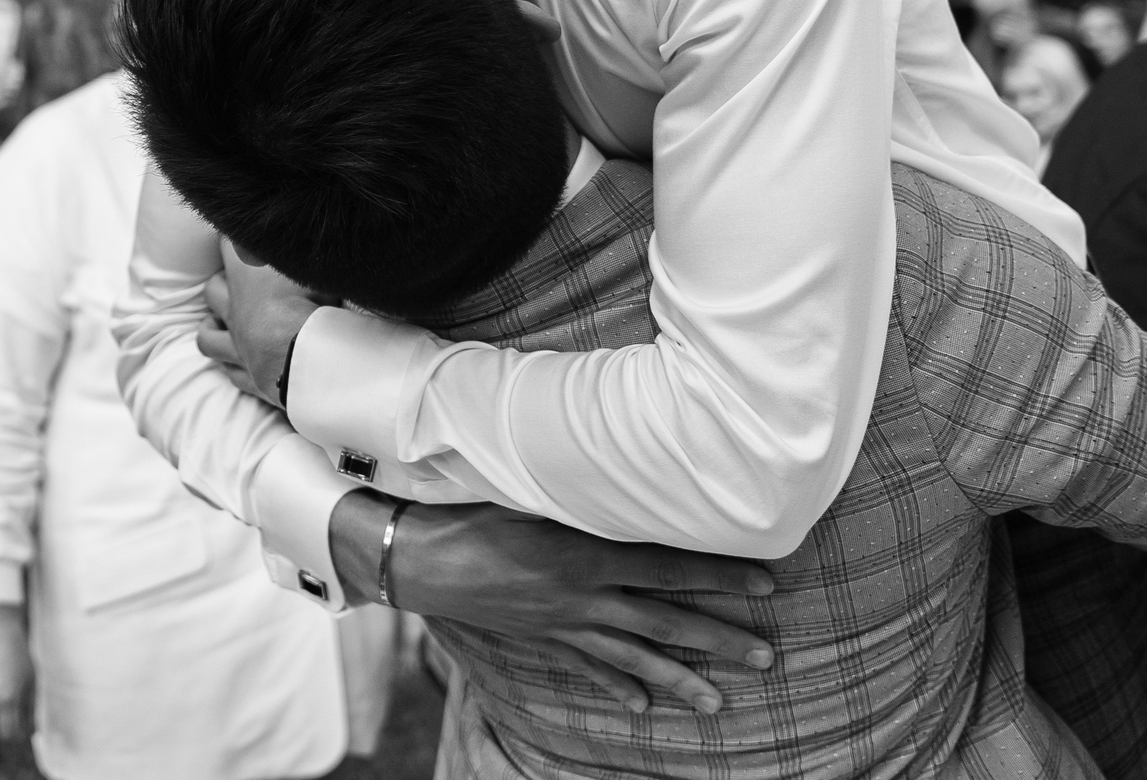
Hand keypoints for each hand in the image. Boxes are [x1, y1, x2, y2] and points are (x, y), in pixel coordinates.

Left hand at [195, 243, 328, 405]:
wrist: (308, 362)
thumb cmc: (313, 308)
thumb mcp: (319, 269)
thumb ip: (314, 255)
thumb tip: (329, 231)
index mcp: (247, 275)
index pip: (229, 244)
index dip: (232, 235)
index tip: (236, 231)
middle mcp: (236, 308)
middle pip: (213, 289)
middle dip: (221, 281)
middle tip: (237, 277)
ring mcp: (237, 345)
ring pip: (208, 336)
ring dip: (212, 327)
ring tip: (219, 322)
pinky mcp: (248, 376)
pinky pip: (231, 371)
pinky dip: (231, 365)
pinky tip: (237, 362)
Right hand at [331, 494, 776, 714]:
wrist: (419, 560)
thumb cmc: (471, 513)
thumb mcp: (529, 493)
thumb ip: (580, 493)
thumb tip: (628, 476)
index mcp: (585, 553)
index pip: (668, 567)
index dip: (719, 576)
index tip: (765, 585)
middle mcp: (582, 595)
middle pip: (664, 622)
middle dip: (718, 638)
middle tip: (765, 657)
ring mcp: (563, 624)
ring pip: (634, 656)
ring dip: (681, 678)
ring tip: (718, 701)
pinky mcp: (542, 638)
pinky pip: (587, 667)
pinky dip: (617, 688)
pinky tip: (644, 707)